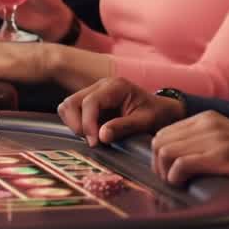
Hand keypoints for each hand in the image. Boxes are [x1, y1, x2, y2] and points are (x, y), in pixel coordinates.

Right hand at [58, 78, 185, 146]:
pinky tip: (92, 133)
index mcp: (116, 86)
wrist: (161, 110)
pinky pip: (72, 112)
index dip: (88, 124)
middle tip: (93, 141)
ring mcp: (94, 92)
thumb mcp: (145, 122)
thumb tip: (101, 136)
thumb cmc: (156, 114)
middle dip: (77, 124)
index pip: (90, 102)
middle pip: (72, 102)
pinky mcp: (90, 102)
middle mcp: (102, 85)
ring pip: (67, 106)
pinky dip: (76, 124)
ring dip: (74, 124)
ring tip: (92, 137)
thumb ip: (124, 127)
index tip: (95, 142)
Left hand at [151, 111, 228, 198]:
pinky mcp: (222, 155)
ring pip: (166, 151)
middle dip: (159, 165)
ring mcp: (217, 138)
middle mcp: (210, 122)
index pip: (163, 132)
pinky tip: (187, 184)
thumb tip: (166, 153)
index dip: (160, 155)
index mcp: (208, 117)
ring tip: (179, 183)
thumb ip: (198, 139)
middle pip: (160, 141)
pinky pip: (181, 165)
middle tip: (172, 180)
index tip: (169, 171)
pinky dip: (176, 178)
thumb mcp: (222, 139)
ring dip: (166, 173)